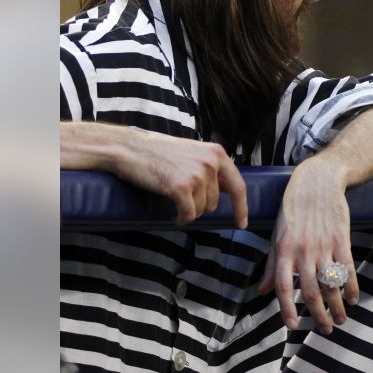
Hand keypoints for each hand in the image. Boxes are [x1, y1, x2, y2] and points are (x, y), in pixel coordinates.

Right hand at [106, 130, 247, 227]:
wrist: (131, 149)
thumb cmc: (159, 152)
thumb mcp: (194, 153)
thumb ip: (211, 167)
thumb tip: (226, 190)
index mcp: (217, 153)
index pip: (238, 185)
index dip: (241, 207)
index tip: (242, 223)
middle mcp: (211, 163)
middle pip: (215, 201)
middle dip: (200, 207)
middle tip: (184, 201)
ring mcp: (197, 175)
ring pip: (202, 209)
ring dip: (189, 211)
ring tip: (175, 204)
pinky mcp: (181, 187)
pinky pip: (189, 214)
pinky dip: (181, 218)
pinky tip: (173, 215)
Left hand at [258, 161, 356, 333]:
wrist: (317, 183)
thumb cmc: (293, 210)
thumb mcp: (277, 236)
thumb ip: (272, 266)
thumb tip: (261, 291)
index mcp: (283, 250)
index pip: (284, 287)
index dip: (287, 309)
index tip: (294, 326)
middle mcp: (303, 250)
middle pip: (312, 291)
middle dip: (319, 314)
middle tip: (326, 329)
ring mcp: (323, 245)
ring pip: (331, 283)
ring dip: (338, 305)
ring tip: (342, 319)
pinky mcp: (341, 238)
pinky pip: (348, 268)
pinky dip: (352, 285)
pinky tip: (354, 298)